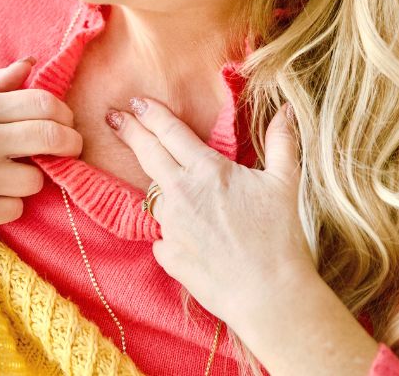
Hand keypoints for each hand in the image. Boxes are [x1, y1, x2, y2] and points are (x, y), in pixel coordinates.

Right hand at [0, 58, 82, 267]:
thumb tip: (30, 63)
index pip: (42, 103)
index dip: (63, 114)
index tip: (65, 123)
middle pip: (52, 137)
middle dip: (70, 144)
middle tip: (69, 149)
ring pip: (37, 177)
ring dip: (30, 179)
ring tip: (8, 176)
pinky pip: (18, 207)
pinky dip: (8, 205)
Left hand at [107, 97, 312, 324]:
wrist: (270, 296)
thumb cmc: (281, 239)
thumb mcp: (285, 184)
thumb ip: (282, 142)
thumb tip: (285, 109)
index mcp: (207, 170)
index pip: (169, 131)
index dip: (150, 113)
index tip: (135, 102)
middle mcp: (180, 192)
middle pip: (146, 152)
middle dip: (128, 130)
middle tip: (113, 116)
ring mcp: (168, 224)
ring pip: (155, 194)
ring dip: (158, 185)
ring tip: (168, 184)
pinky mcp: (165, 253)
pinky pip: (164, 234)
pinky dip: (175, 231)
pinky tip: (194, 239)